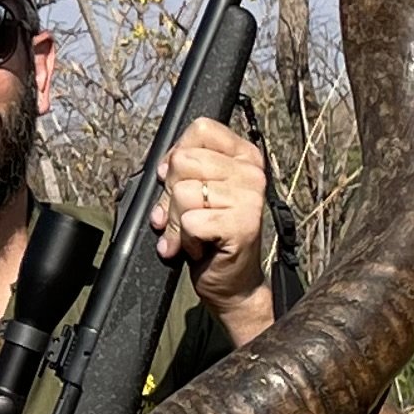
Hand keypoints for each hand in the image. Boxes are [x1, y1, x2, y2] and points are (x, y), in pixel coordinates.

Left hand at [152, 117, 271, 329]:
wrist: (233, 284)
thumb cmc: (211, 237)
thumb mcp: (196, 194)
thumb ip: (182, 170)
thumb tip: (162, 167)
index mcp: (244, 156)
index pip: (200, 129)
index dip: (176, 156)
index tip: (176, 181)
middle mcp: (252, 172)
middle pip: (183, 162)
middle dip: (170, 197)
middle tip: (184, 219)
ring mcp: (250, 197)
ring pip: (182, 193)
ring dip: (176, 223)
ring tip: (192, 236)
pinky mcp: (242, 224)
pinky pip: (188, 222)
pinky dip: (184, 240)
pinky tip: (200, 247)